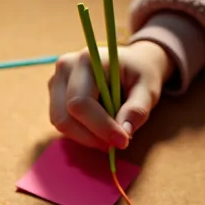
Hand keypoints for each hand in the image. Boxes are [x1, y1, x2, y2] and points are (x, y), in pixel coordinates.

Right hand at [49, 40, 172, 149]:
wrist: (131, 62)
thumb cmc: (140, 72)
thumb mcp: (148, 88)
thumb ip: (138, 109)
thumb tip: (124, 133)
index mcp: (87, 60)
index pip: (81, 102)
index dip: (100, 127)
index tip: (122, 141)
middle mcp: (65, 68)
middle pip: (64, 116)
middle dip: (90, 137)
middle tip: (116, 144)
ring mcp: (56, 81)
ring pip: (60, 123)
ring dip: (86, 137)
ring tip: (109, 136)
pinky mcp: (55, 94)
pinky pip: (62, 122)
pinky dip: (81, 132)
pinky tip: (99, 128)